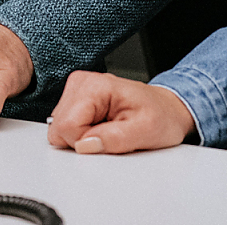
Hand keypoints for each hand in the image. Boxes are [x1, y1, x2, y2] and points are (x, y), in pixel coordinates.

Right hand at [46, 70, 193, 154]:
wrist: (167, 109)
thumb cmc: (161, 116)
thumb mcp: (146, 131)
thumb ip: (115, 139)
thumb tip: (85, 145)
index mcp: (95, 86)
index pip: (66, 125)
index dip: (85, 142)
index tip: (108, 138)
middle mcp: (81, 82)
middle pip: (59, 127)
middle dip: (83, 139)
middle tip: (110, 134)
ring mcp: (77, 89)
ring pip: (59, 127)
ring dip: (83, 136)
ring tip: (109, 128)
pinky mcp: (76, 99)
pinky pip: (65, 126)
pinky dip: (83, 132)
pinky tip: (102, 126)